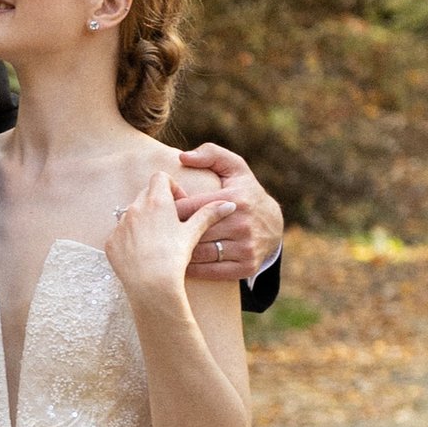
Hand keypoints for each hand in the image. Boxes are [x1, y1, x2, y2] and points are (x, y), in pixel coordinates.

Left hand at [105, 161, 206, 306]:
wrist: (151, 285)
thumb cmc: (173, 257)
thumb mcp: (192, 233)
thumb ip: (208, 214)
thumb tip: (228, 204)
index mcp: (156, 200)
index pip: (160, 177)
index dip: (171, 187)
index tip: (179, 204)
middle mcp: (135, 208)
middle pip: (146, 194)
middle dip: (158, 203)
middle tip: (170, 223)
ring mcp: (121, 225)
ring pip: (132, 214)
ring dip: (144, 221)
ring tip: (157, 242)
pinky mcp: (111, 242)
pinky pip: (121, 234)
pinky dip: (131, 239)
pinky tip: (143, 254)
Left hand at [171, 141, 281, 282]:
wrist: (274, 224)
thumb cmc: (245, 192)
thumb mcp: (234, 167)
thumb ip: (210, 154)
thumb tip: (183, 157)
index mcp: (235, 199)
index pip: (191, 207)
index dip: (171, 211)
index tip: (157, 213)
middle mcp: (242, 224)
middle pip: (193, 232)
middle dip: (170, 233)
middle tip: (153, 235)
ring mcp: (246, 248)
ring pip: (201, 253)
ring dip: (179, 252)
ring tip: (162, 249)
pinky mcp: (247, 267)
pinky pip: (212, 271)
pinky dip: (193, 269)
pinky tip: (178, 264)